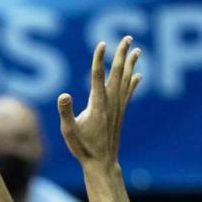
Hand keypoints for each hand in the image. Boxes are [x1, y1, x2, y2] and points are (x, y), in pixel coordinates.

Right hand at [57, 37, 141, 167]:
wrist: (101, 163)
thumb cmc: (83, 148)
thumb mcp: (68, 131)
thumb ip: (65, 112)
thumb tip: (63, 95)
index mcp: (97, 105)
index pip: (98, 76)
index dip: (99, 59)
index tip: (102, 44)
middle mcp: (110, 103)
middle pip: (117, 73)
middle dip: (122, 55)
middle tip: (128, 38)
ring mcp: (117, 108)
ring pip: (125, 81)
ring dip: (130, 64)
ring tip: (137, 50)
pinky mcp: (119, 114)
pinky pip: (128, 93)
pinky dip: (133, 82)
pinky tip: (138, 75)